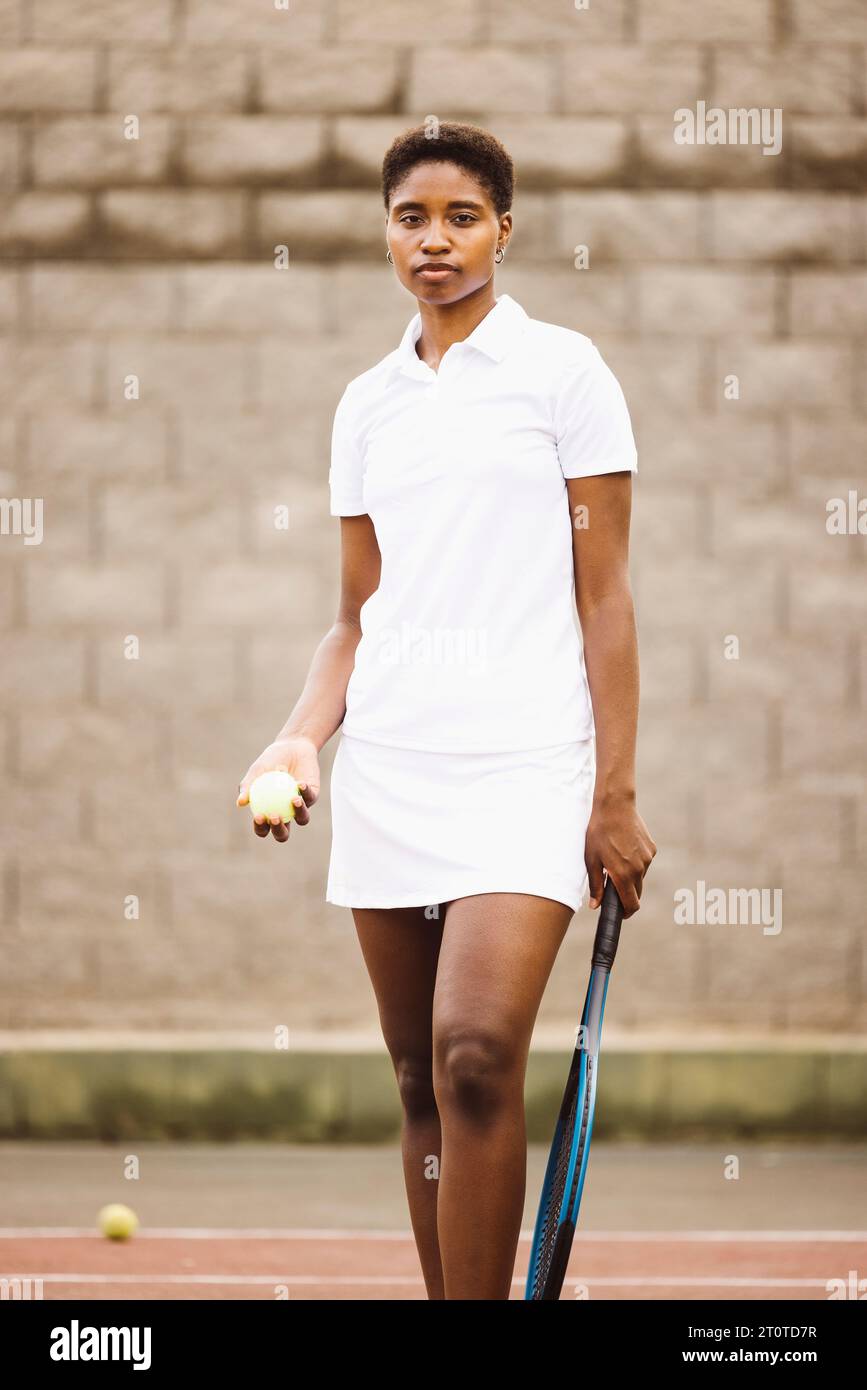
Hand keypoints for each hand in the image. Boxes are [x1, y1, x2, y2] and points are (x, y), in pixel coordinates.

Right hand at [237, 735, 320, 842]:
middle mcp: (285, 813)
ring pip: (302, 819)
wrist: (291, 746)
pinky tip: (300, 783)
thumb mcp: (256, 771)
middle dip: (279, 830)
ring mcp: (301, 806)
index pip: (263, 828)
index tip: (258, 816)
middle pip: (283, 833)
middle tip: (275, 816)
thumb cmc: (270, 761)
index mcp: (268, 812)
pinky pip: (310, 797)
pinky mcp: (314, 795)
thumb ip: (247, 787)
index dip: (260, 828)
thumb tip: (240, 803)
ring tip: (293, 799)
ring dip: (299, 812)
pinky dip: (305, 791)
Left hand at [584, 795, 655, 917]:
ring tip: (615, 861)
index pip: (632, 905)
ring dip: (630, 876)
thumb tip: (595, 905)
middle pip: (637, 893)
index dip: (626, 913)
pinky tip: (624, 849)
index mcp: (623, 875)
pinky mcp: (652, 848)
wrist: (615, 807)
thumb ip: (596, 885)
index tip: (619, 913)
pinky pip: (644, 862)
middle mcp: (639, 870)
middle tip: (611, 886)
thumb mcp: (591, 860)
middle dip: (626, 894)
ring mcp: (647, 859)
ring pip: (640, 876)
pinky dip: (635, 862)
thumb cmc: (599, 833)